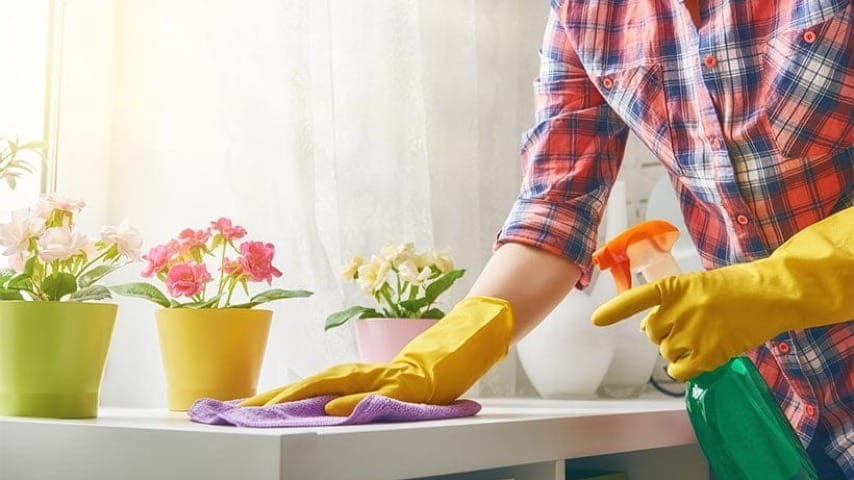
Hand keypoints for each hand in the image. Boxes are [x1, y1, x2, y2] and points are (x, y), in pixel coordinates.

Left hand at [239, 296, 513, 415]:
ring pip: (333, 385)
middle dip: (274, 396)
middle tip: (240, 408)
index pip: (307, 385)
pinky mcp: (404, 382)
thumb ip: (355, 396)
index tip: (243, 407)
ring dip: (298, 394)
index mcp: (353, 376)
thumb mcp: (382, 389)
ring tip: (268, 405)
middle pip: (310, 383)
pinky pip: (374, 394)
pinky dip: (351, 399)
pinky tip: (330, 407)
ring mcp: (381, 376)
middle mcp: (361, 373)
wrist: (457, 350)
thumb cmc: (419, 373)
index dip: (275, 395)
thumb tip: (322, 408)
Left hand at [592, 207, 852, 380]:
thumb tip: (651, 328)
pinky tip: (697, 360)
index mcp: (674, 287)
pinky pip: (680, 370)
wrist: (771, 294)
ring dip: (678, 350)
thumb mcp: (698, 284)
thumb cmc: (736, 287)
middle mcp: (678, 310)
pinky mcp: (708, 353)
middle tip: (689, 326)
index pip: (636, 300)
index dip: (614, 311)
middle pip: (652, 333)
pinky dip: (683, 369)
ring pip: (666, 352)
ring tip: (703, 337)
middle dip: (664, 333)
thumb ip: (673, 302)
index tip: (595, 321)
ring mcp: (692, 332)